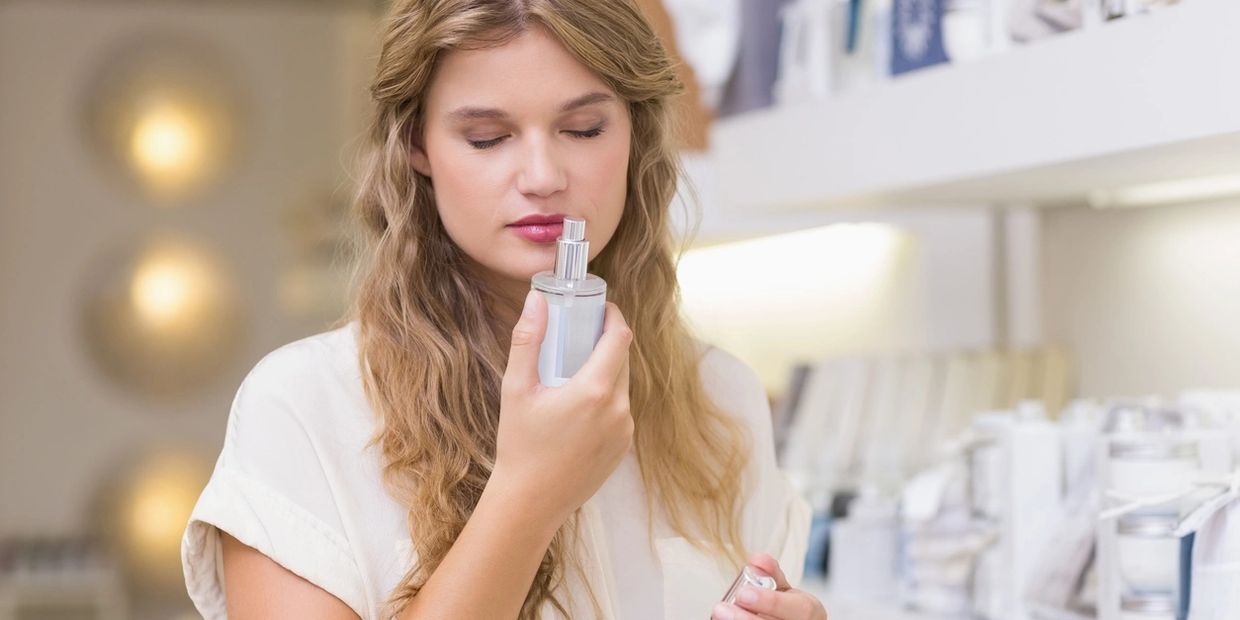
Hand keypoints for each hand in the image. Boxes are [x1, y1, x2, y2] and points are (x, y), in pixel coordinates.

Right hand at [491, 290, 633, 527]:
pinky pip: (621, 411)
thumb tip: (537, 300)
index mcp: (596, 391)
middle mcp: (619, 410)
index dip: (614, 317)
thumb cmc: (520, 446)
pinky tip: (579, 407)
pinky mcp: (623, 448)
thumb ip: (528, 340)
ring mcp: (625, 431)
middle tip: (579, 337)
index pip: (620, 338)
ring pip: (622, 386)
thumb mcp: (516, 389)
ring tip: (574, 373)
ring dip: (606, 372)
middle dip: (606, 343)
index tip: (600, 308)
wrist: (531, 502)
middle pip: (623, 360)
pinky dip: (606, 399)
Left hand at [711, 553, 828, 619]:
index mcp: (810, 613)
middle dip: (746, 619)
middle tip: (721, 609)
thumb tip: (757, 560)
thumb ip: (772, 575)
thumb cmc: (791, 612)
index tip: (743, 593)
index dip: (771, 602)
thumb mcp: (787, 592)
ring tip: (718, 616)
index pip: (799, 610)